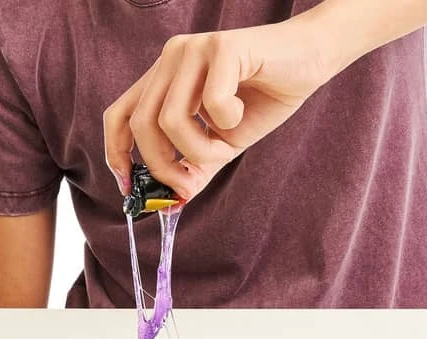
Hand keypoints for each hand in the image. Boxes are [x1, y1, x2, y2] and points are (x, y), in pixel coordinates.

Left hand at [103, 17, 332, 200]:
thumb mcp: (221, 145)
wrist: (311, 59)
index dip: (115, 154)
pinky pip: (211, 104)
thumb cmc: (263, 99)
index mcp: (163, 78)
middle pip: (140, 125)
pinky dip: (229, 122)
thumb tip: (169, 204)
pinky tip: (242, 111)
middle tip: (188, 183)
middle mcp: (171, 58)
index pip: (118, 115)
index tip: (129, 187)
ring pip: (170, 120)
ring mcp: (194, 49)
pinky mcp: (222, 46)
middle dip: (163, 166)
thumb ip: (193, 168)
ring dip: (199, 150)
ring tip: (224, 145)